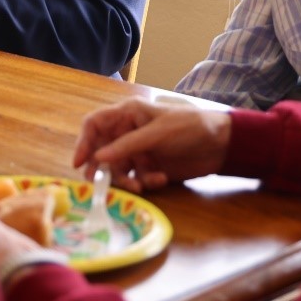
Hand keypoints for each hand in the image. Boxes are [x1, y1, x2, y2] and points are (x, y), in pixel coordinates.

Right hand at [71, 97, 231, 192]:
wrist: (221, 145)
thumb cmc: (190, 127)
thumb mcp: (158, 133)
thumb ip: (127, 145)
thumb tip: (97, 158)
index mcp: (127, 114)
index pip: (94, 124)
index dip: (83, 142)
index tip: (79, 163)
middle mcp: (128, 133)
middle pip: (101, 152)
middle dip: (102, 169)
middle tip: (103, 185)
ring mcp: (138, 152)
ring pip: (116, 170)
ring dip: (125, 180)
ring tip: (140, 186)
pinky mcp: (149, 169)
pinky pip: (135, 180)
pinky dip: (144, 183)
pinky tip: (160, 179)